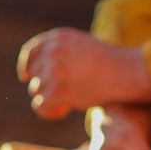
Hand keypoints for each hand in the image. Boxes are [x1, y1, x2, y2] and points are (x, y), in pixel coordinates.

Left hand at [17, 28, 150, 119]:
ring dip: (49, 100)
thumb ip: (60, 52)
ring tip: (66, 103)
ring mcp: (54, 71)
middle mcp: (53, 51)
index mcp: (58, 37)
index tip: (25, 77)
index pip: (31, 52)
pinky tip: (63, 111)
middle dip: (44, 86)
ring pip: (36, 91)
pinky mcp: (57, 91)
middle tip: (61, 94)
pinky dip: (49, 112)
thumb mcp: (81, 46)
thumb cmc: (108, 63)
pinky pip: (40, 106)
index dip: (26, 66)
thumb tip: (32, 71)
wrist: (125, 73)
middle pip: (33, 75)